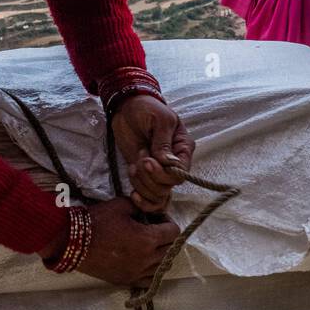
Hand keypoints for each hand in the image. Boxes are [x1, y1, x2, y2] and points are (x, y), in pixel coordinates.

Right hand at [77, 197, 180, 287]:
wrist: (72, 242)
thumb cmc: (97, 221)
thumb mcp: (121, 205)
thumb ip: (140, 206)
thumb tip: (149, 209)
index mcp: (147, 239)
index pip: (174, 232)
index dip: (168, 222)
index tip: (158, 219)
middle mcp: (145, 259)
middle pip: (171, 250)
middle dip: (167, 238)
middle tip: (155, 229)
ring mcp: (136, 272)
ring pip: (162, 267)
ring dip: (162, 255)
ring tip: (151, 245)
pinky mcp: (126, 281)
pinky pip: (149, 281)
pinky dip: (152, 271)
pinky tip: (144, 261)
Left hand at [111, 94, 194, 213]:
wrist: (127, 108)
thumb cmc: (146, 109)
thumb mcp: (159, 120)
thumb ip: (163, 143)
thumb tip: (168, 163)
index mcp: (183, 148)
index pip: (180, 173)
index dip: (164, 173)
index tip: (147, 160)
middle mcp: (174, 164)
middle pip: (169, 186)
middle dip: (150, 178)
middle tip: (139, 160)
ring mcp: (159, 172)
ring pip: (158, 194)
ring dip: (142, 185)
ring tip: (133, 166)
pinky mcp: (145, 177)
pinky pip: (150, 199)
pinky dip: (142, 201)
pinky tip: (133, 194)